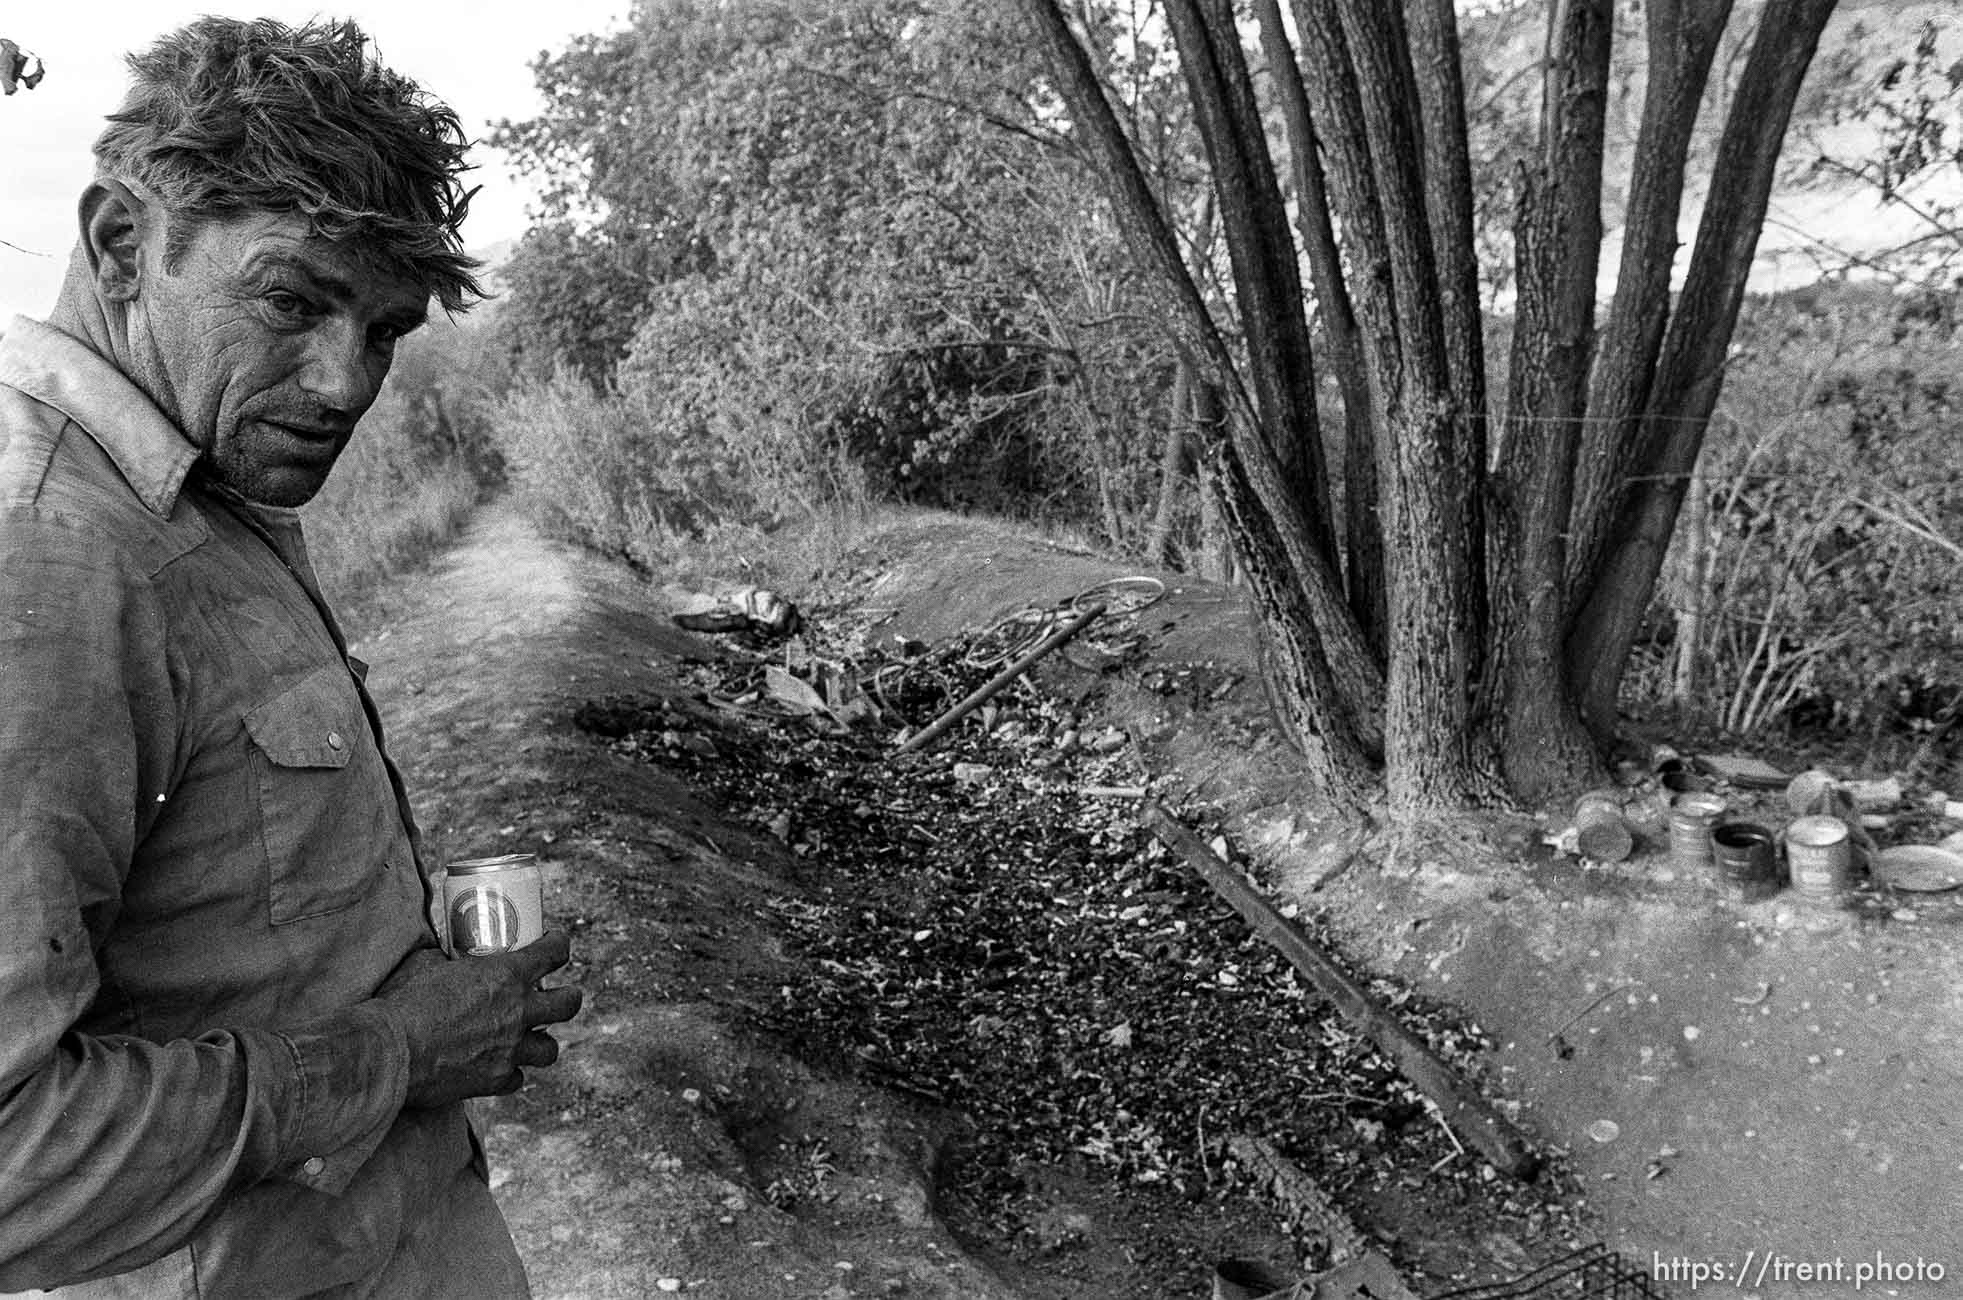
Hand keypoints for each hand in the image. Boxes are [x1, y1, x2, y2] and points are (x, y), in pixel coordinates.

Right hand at [372, 931, 582, 1108]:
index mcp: (506, 975)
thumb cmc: (404, 1003)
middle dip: (569, 997)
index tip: (555, 944)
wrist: (390, 1051)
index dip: (558, 945)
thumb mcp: (429, 965)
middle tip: (560, 996)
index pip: (554, 953)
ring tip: (531, 1038)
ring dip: (542, 1042)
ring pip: (550, 1049)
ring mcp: (511, 1049)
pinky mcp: (495, 1080)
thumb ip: (450, 962)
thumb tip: (447, 957)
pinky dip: (509, 1073)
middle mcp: (518, 1012)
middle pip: (569, 1004)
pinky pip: (516, 1078)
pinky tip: (497, 1067)